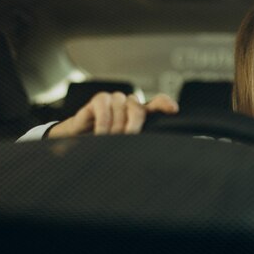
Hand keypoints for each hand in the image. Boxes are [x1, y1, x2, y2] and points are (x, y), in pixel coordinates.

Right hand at [47, 92, 178, 137]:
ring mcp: (115, 99)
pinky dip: (102, 124)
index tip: (174, 109)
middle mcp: (130, 103)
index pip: (157, 104)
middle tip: (128, 137)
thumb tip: (150, 154)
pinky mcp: (99, 99)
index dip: (165, 104)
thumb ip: (137, 141)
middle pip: (138, 109)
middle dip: (134, 125)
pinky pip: (104, 109)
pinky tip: (100, 134)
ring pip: (120, 110)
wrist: (79, 137)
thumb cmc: (104, 141)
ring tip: (108, 140)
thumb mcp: (123, 142)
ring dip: (114, 129)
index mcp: (140, 113)